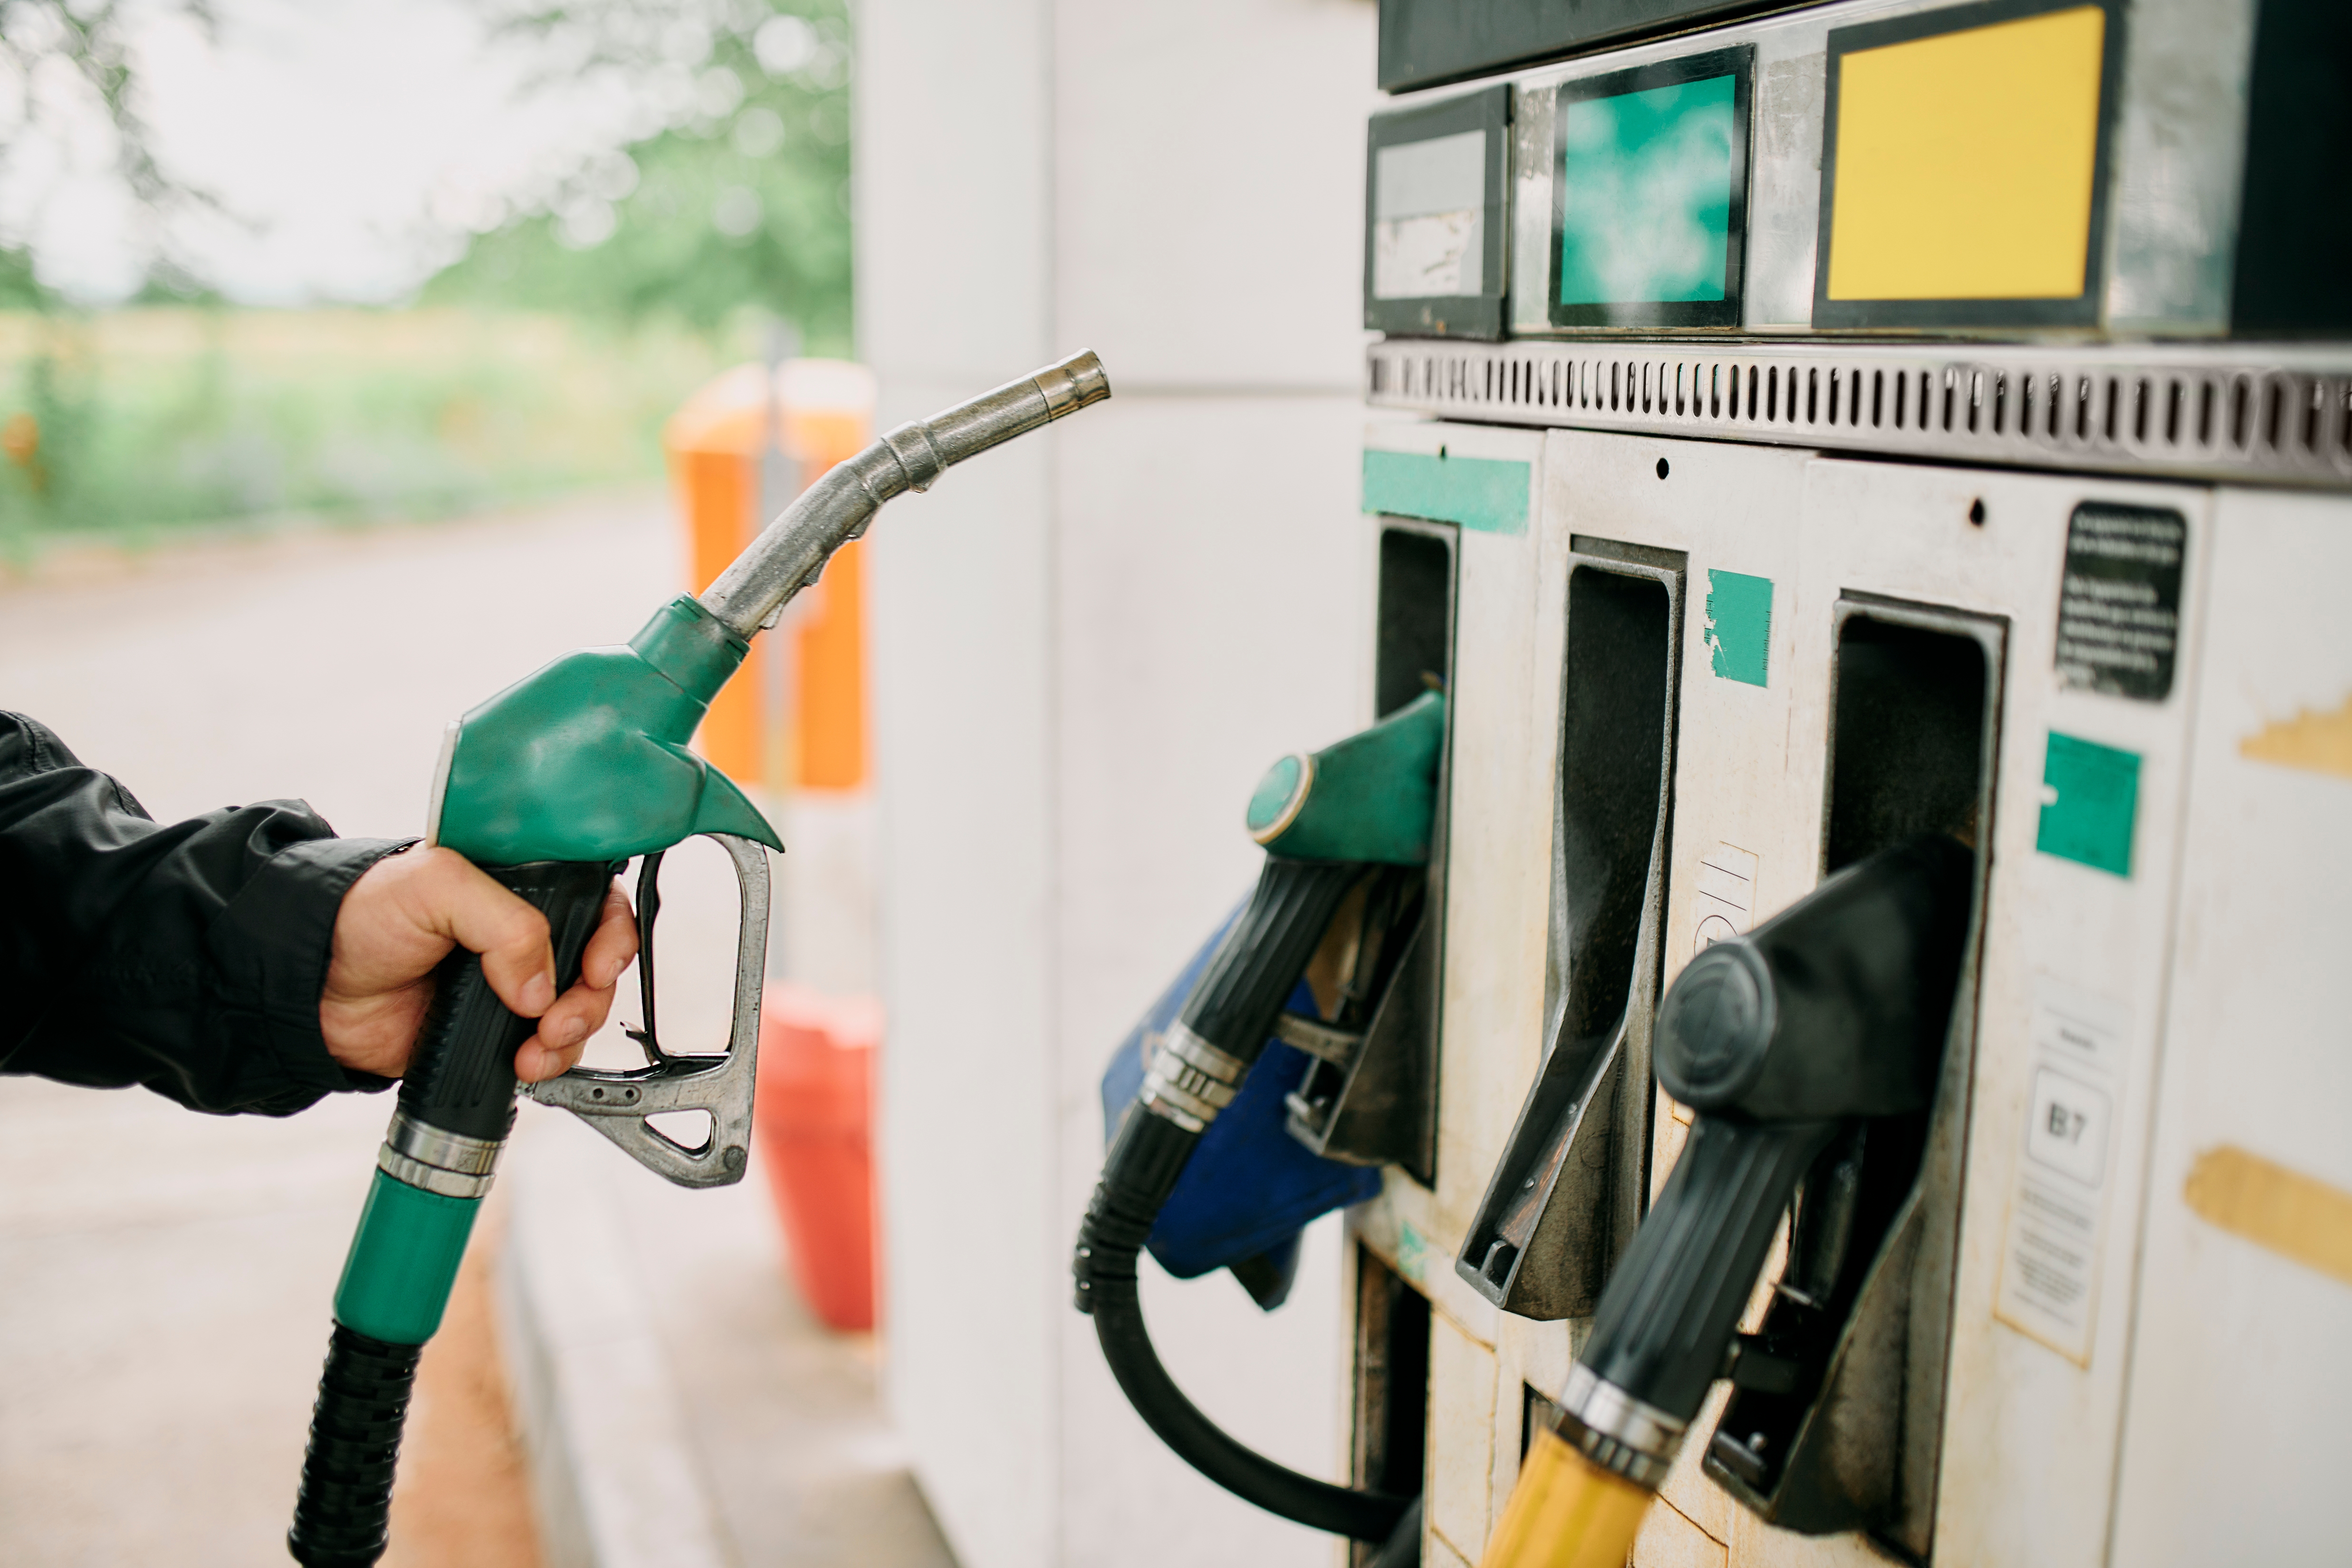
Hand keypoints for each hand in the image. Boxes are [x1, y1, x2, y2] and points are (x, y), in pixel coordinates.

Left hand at [320, 846, 638, 1082]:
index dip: (612, 935)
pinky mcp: (495, 1031)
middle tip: (558, 1016)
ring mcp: (513, 986)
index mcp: (522, 886)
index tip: (598, 964)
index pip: (597, 902)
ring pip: (580, 1013)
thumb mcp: (435, 886)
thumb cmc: (360, 915)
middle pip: (598, 966)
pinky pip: (548, 1050)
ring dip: (571, 1035)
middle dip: (591, 997)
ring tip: (536, 1046)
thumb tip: (541, 985)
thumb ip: (504, 921)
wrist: (309, 986)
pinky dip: (547, 1061)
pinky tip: (523, 1062)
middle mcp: (524, 936)